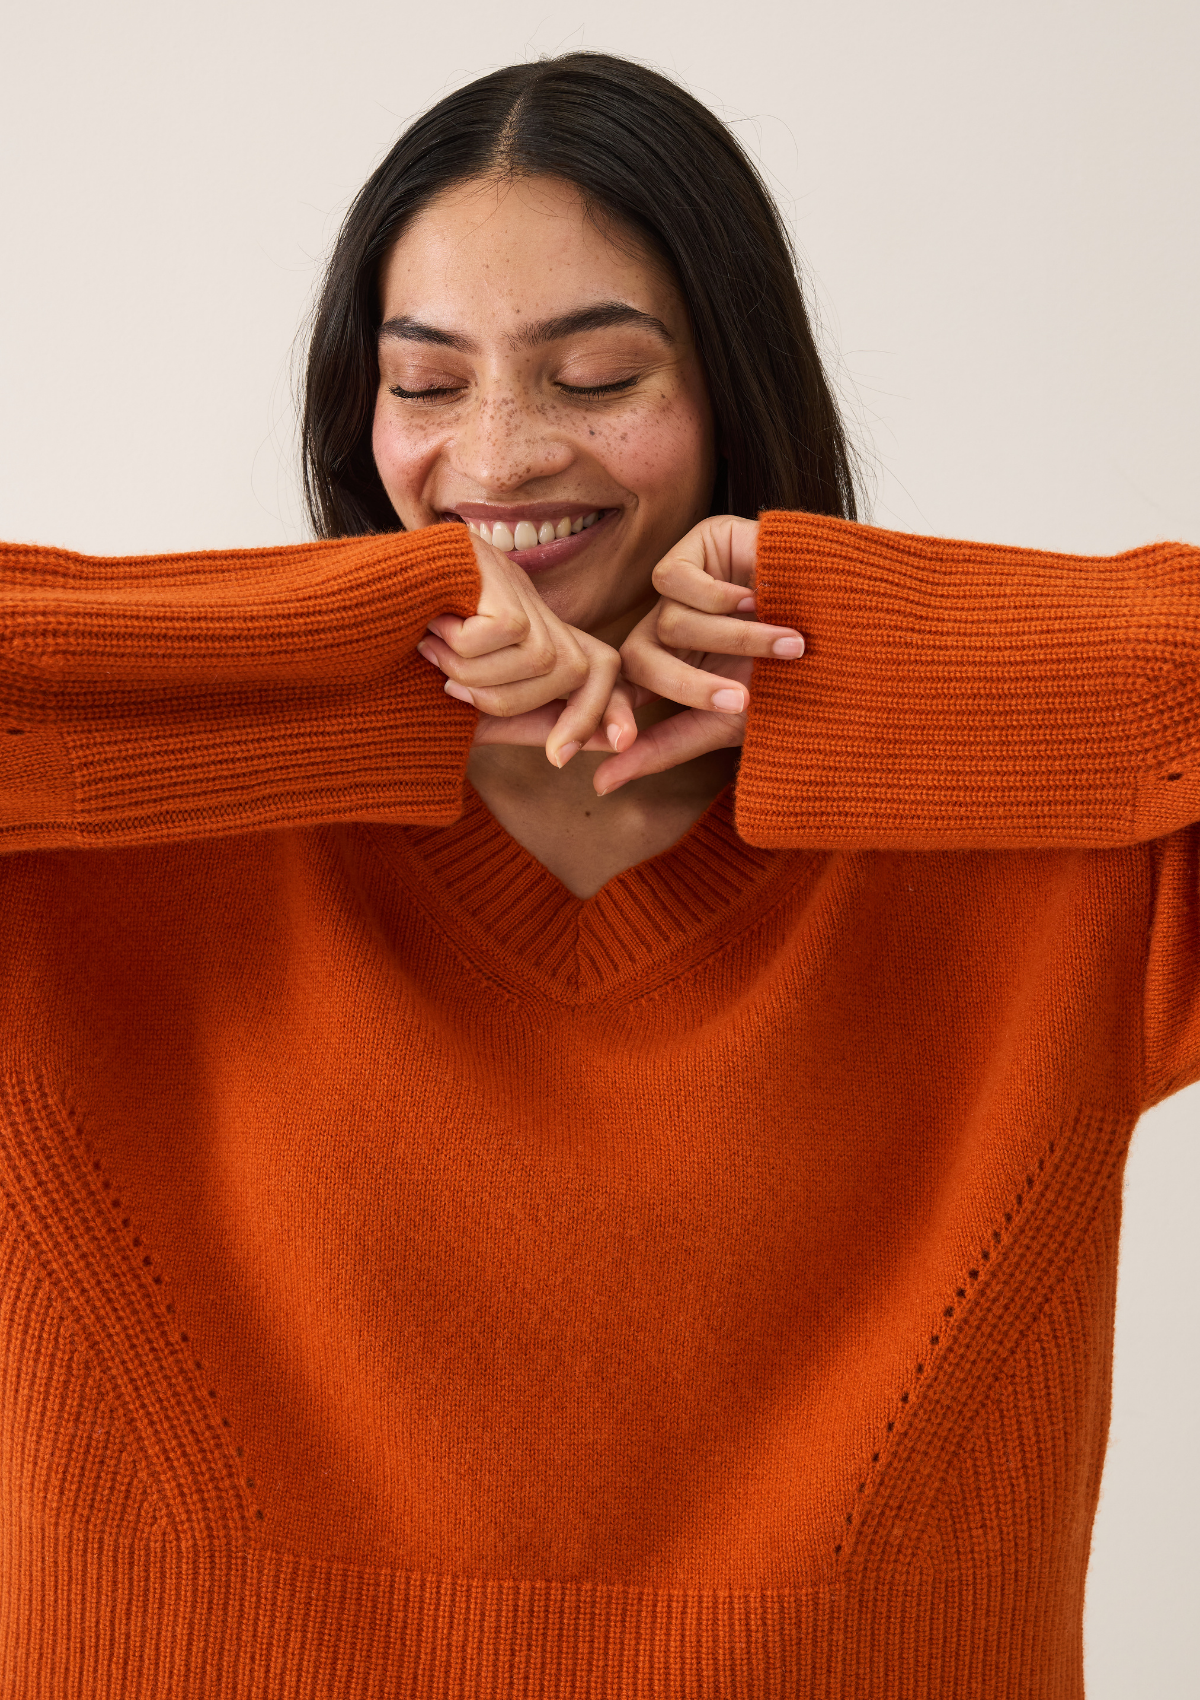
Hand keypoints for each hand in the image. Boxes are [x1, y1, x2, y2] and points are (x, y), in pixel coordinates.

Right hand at [417, 532, 639, 766]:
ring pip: (542, 656)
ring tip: (433, 656)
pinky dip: (464, 647)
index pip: (601, 664)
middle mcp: (528, 601)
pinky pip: (506, 631)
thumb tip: (609, 741)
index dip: (609, 705)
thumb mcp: (474, 709)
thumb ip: (536, 720)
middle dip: (524, 702)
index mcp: (530, 636)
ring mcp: (508, 577)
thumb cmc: (396, 675)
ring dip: (480, 676)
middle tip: (454, 693)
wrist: (335, 630)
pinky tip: (428, 629)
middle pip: (578, 667)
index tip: (605, 746)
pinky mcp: (485, 561)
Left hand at [592, 515, 804, 793]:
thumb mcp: (729, 721)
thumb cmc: (803, 680)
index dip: (608, 715)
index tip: (606, 746)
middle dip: (687, 685)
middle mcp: (674, 627)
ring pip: (668, 621)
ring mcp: (687, 586)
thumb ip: (663, 747)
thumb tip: (597, 783)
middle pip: (639, 659)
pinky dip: (716, 597)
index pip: (622, 690)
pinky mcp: (701, 544)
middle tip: (740, 699)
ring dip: (733, 641)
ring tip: (790, 646)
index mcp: (675, 670)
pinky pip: (672, 578)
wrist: (861, 629)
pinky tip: (760, 598)